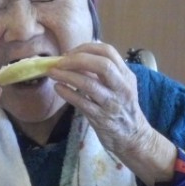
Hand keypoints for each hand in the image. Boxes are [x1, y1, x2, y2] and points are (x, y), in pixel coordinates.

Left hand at [49, 43, 175, 185]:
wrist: (133, 137)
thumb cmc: (123, 108)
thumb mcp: (120, 86)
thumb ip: (105, 71)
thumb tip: (80, 54)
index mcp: (126, 75)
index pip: (108, 52)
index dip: (86, 48)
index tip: (70, 53)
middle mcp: (121, 87)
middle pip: (102, 65)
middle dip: (77, 60)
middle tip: (60, 62)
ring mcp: (111, 103)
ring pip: (89, 84)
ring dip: (67, 76)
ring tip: (52, 72)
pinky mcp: (101, 118)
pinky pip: (81, 103)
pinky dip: (67, 93)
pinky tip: (58, 88)